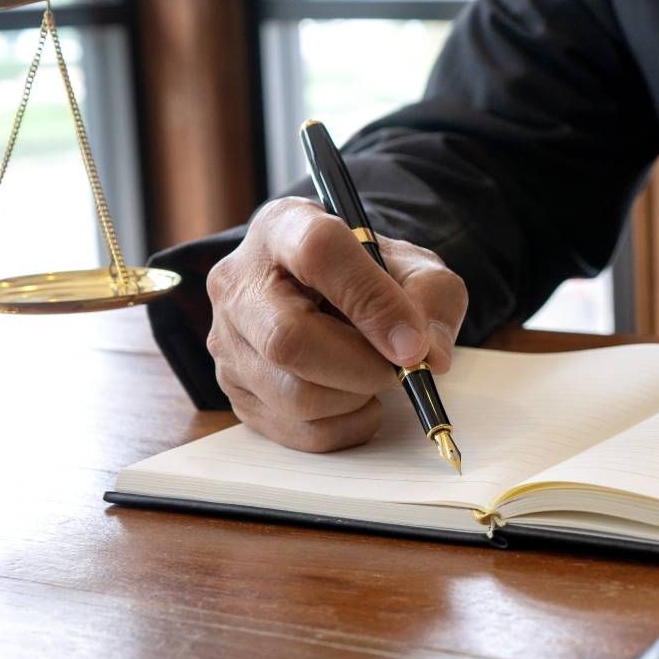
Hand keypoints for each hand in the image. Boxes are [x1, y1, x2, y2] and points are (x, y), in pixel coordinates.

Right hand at [206, 197, 467, 450]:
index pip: (318, 252)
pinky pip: (296, 431)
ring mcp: (228, 341)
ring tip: (374, 376)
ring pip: (293, 394)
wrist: (330, 296)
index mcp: (284, 227)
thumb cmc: (370, 277)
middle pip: (288, 340)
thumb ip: (431, 298)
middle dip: (362, 367)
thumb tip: (426, 356)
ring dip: (355, 399)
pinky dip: (344, 427)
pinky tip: (356, 401)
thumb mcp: (413, 267)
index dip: (372, 301)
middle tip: (400, 370)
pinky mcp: (234, 390)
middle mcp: (239, 283)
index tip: (412, 342)